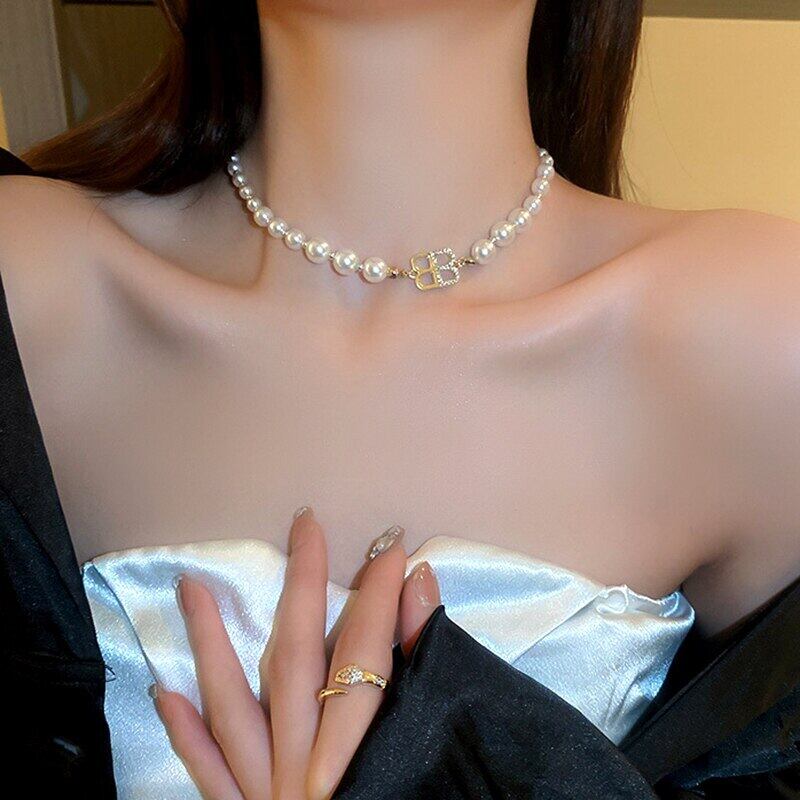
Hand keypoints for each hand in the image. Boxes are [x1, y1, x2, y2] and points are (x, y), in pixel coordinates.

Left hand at [151, 508, 440, 798]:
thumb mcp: (431, 755)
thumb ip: (425, 669)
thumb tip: (421, 589)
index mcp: (364, 752)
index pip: (370, 650)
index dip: (381, 592)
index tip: (391, 546)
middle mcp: (307, 767)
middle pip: (299, 658)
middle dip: (303, 585)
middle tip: (303, 525)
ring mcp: (266, 793)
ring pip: (233, 705)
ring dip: (211, 643)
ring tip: (190, 586)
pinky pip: (206, 774)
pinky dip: (185, 732)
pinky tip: (164, 691)